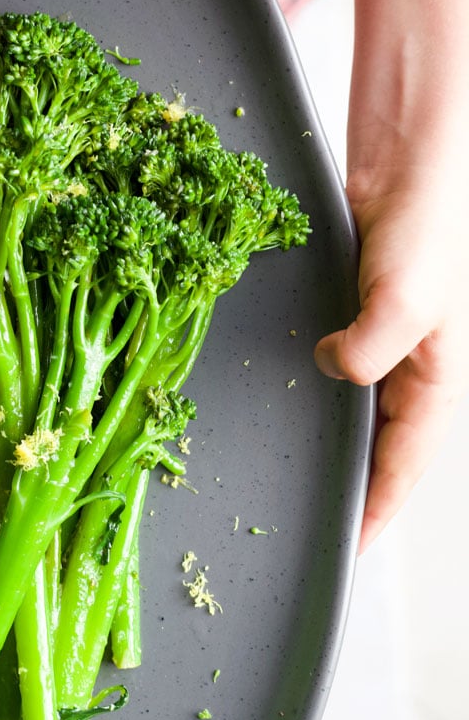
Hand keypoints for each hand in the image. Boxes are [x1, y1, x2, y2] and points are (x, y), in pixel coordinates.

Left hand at [314, 167, 468, 552]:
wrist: (403, 172)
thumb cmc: (425, 230)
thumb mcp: (404, 299)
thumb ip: (371, 349)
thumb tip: (332, 372)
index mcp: (434, 385)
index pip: (403, 468)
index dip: (375, 511)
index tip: (346, 548)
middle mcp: (408, 376)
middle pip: (378, 452)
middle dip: (351, 489)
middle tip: (307, 522)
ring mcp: (379, 351)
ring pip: (355, 419)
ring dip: (331, 447)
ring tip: (294, 478)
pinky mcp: (353, 325)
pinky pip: (335, 378)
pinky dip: (315, 399)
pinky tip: (285, 407)